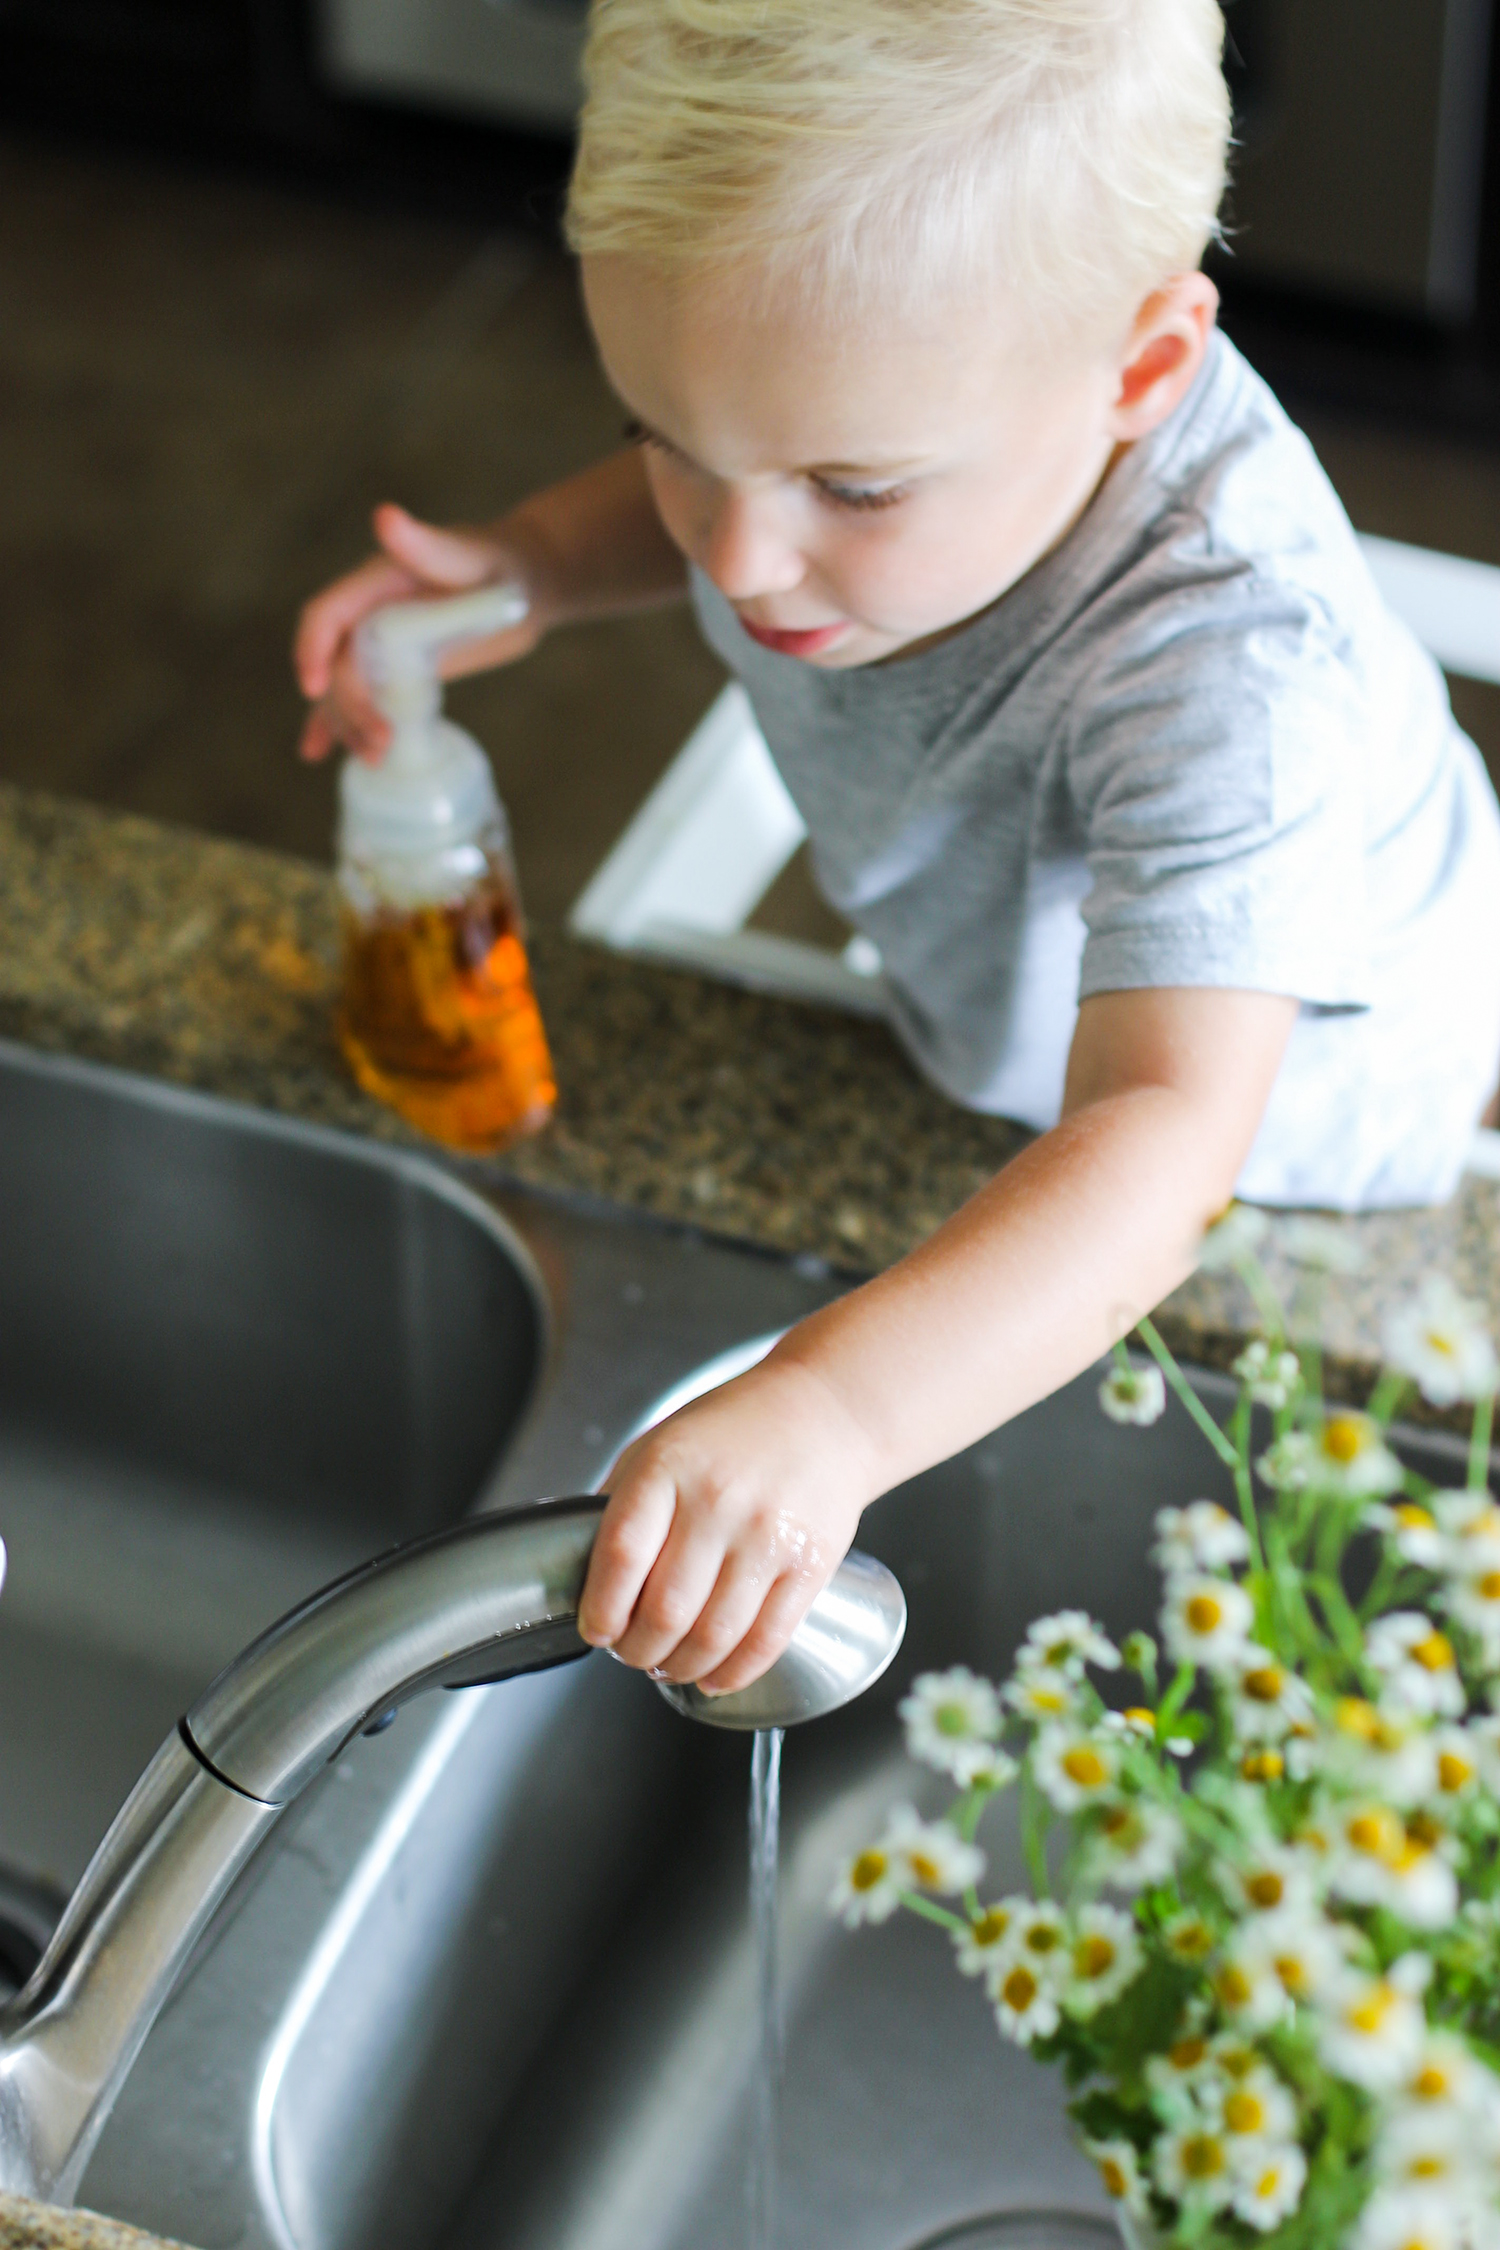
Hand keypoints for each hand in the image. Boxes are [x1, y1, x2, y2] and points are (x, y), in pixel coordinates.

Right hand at [293, 504, 545, 764]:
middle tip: (381, 743)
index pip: (327, 615)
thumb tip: (386, 517)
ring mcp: (380, 646)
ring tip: (376, 759)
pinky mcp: (396, 671)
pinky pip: (360, 698)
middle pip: (338, 666)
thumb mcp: (470, 558)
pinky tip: (318, 752)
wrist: (524, 588)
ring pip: (346, 690)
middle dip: (351, 707)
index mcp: (375, 582)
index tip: (314, 688)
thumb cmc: (501, 565)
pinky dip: (338, 725)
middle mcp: (368, 613)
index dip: (313, 650)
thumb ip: (427, 545)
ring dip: (349, 726)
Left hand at [577, 1351, 880, 1695]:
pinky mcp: (809, 1564)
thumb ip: (619, 1502)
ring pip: (713, 1637)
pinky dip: (732, 1673)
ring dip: (680, 1668)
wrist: (823, 1413)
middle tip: (631, 1652)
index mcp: (667, 1469)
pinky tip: (713, 1675)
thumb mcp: (659, 1444)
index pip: (620, 1557)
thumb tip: (582, 1568)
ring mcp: (767, 1535)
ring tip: (669, 1665)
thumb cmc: (734, 1431)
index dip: (600, 1610)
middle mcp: (717, 1502)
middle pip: (665, 1611)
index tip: (596, 1629)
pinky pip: (766, 1640)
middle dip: (637, 1650)